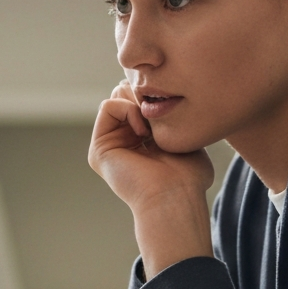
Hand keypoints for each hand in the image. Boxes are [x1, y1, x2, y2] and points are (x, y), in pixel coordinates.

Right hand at [89, 81, 214, 278]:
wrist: (174, 196)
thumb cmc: (188, 176)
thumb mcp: (184, 138)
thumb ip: (171, 120)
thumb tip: (162, 104)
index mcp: (142, 141)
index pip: (143, 99)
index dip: (157, 96)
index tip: (173, 109)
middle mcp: (123, 141)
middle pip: (127, 93)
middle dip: (145, 96)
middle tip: (161, 114)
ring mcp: (110, 144)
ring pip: (116, 96)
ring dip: (138, 103)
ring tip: (153, 126)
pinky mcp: (99, 148)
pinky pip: (107, 106)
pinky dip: (127, 110)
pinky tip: (143, 132)